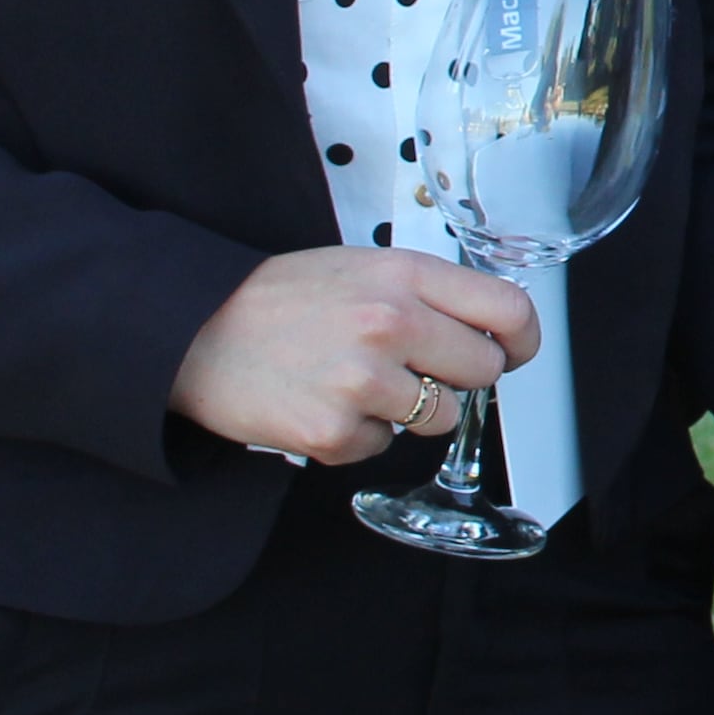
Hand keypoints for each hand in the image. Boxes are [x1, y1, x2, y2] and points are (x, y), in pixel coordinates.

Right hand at [165, 247, 537, 460]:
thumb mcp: (360, 267)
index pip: (508, 310)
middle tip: (414, 368)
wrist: (191, 332)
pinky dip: (359, 434)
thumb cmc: (277, 299)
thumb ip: (426, 293)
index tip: (514, 351)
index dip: (522, 339)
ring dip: (408, 409)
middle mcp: (391, 324)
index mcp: (404, 275)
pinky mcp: (334, 433)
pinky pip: (382, 447)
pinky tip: (321, 402)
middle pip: (484, 371)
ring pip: (440, 417)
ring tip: (353, 380)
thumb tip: (488, 328)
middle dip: (458, 376)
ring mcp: (363, 382)